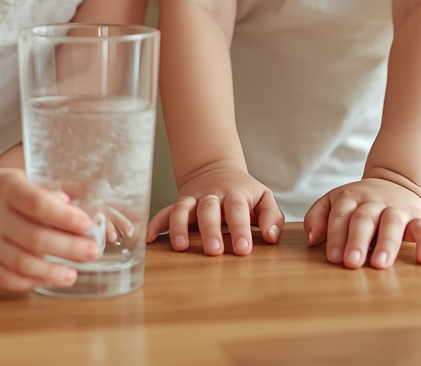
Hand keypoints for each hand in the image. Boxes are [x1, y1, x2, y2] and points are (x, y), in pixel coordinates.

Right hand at [0, 167, 99, 290]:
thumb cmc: (0, 188)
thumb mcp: (23, 178)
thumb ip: (51, 189)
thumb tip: (84, 197)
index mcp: (7, 189)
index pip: (37, 204)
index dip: (64, 216)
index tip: (87, 223)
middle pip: (34, 238)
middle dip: (68, 247)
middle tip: (92, 251)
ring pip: (21, 263)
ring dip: (51, 272)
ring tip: (73, 274)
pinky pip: (6, 278)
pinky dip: (29, 282)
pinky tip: (47, 279)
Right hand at [145, 164, 283, 255]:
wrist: (216, 168)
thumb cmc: (244, 192)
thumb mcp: (264, 197)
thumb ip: (272, 216)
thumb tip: (271, 237)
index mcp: (235, 194)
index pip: (238, 210)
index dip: (240, 228)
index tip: (243, 249)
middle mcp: (212, 195)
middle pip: (209, 209)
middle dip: (210, 230)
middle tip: (214, 252)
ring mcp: (193, 198)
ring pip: (183, 209)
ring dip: (180, 226)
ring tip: (180, 247)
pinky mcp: (179, 203)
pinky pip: (164, 212)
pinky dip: (155, 223)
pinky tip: (149, 239)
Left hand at [304, 178, 420, 268]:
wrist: (396, 181)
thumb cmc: (359, 202)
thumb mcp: (334, 201)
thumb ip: (318, 217)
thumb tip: (311, 239)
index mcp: (349, 197)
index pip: (340, 216)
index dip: (336, 236)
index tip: (333, 258)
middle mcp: (373, 201)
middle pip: (363, 219)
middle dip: (357, 241)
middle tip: (351, 263)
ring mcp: (396, 208)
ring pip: (391, 223)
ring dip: (386, 244)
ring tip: (380, 264)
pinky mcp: (417, 217)